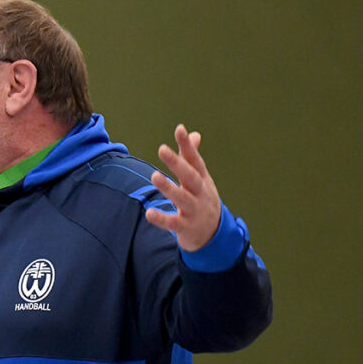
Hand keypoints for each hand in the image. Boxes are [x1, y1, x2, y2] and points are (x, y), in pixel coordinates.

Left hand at [144, 124, 220, 251]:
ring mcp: (194, 211)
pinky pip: (173, 223)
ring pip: (182, 198)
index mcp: (203, 180)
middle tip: (162, 149)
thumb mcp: (201, 179)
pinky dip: (161, 219)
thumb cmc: (202, 200)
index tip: (179, 128)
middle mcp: (200, 193)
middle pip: (190, 177)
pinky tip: (149, 213)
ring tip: (155, 175)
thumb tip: (193, 134)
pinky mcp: (186, 227)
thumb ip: (192, 158)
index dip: (188, 145)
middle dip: (177, 163)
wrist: (214, 235)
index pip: (195, 160)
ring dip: (169, 188)